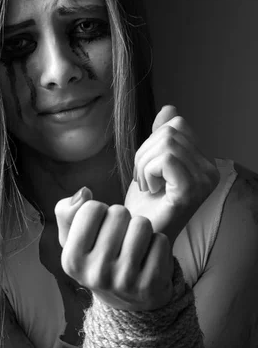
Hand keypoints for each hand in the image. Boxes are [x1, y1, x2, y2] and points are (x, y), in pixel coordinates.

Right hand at [54, 190, 174, 310]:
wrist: (128, 301)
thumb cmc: (98, 260)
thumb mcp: (73, 240)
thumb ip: (67, 212)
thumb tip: (84, 192)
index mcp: (71, 260)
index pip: (92, 208)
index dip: (100, 212)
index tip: (100, 230)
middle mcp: (95, 273)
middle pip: (119, 212)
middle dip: (122, 219)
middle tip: (120, 239)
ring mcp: (124, 281)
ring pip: (142, 224)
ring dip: (141, 229)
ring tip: (135, 246)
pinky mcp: (151, 284)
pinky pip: (161, 240)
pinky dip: (157, 243)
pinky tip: (149, 259)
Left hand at [125, 105, 219, 246]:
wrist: (137, 239)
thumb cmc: (144, 207)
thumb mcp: (150, 164)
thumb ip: (161, 138)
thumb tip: (170, 108)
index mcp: (203, 162)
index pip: (177, 124)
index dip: (152, 141)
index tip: (147, 170)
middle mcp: (210, 171)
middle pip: (170, 130)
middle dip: (145, 153)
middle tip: (144, 180)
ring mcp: (204, 181)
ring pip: (166, 142)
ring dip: (143, 164)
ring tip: (146, 186)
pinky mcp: (191, 191)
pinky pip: (166, 159)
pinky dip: (148, 171)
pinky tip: (150, 190)